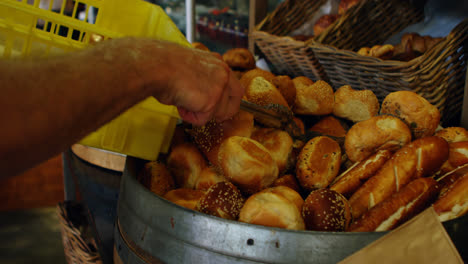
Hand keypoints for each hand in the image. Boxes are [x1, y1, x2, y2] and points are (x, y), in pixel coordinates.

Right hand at [103, 38, 244, 125]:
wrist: (156, 65)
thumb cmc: (163, 64)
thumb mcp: (189, 67)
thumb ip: (201, 78)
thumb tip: (199, 93)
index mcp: (216, 61)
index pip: (231, 83)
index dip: (225, 97)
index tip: (217, 104)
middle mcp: (223, 72)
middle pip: (236, 98)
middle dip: (223, 110)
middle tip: (205, 113)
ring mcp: (220, 87)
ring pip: (218, 112)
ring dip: (199, 113)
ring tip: (182, 101)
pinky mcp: (212, 102)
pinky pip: (203, 119)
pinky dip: (190, 117)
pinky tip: (181, 104)